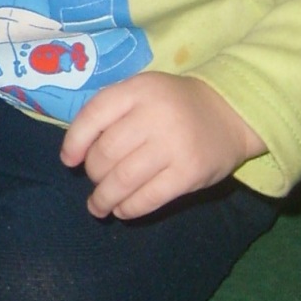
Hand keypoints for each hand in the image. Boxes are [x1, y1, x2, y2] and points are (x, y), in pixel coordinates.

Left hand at [60, 73, 264, 220]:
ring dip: (104, 199)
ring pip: (123, 179)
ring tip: (99, 206)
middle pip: (106, 153)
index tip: (69, 161)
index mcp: (138, 90)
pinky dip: (129, 208)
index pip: (93, 115)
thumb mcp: (142, 93)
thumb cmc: (174, 105)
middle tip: (97, 181)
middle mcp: (155, 115)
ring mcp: (174, 144)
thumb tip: (74, 154)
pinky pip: (149, 197)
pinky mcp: (189, 172)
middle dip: (94, 173)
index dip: (74, 142)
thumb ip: (110, 113)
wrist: (231, 112)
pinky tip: (123, 210)